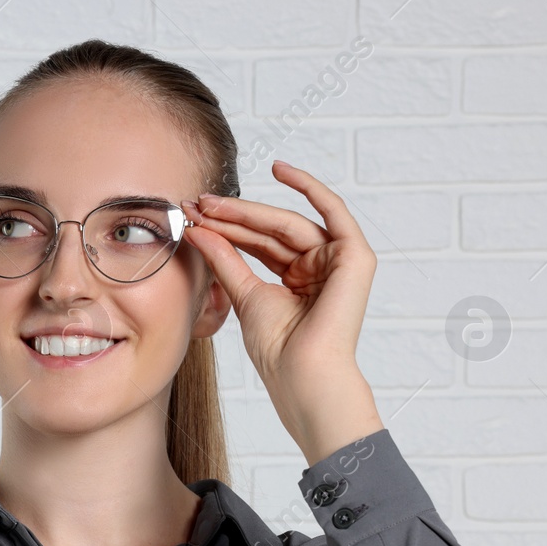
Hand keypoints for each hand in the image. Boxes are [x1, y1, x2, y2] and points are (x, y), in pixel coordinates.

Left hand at [181, 159, 383, 466]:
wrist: (302, 375)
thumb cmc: (278, 351)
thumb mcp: (244, 294)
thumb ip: (225, 259)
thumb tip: (198, 230)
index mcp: (297, 280)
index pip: (258, 245)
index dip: (225, 229)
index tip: (191, 217)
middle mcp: (319, 268)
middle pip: (270, 232)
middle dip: (232, 216)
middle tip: (195, 204)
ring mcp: (338, 261)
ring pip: (289, 222)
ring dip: (249, 210)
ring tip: (212, 203)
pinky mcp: (355, 256)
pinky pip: (332, 210)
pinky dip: (309, 187)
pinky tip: (280, 170)